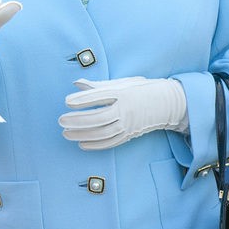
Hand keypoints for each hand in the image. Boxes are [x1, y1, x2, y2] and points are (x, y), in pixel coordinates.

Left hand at [59, 77, 188, 149]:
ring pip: (102, 133)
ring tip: (66, 133)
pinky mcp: (130, 134)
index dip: (82, 100)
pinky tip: (82, 143)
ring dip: (82, 134)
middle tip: (61, 120)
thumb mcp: (122, 83)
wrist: (167, 103)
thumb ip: (98, 86)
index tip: (67, 102)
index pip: (99, 97)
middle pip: (98, 117)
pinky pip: (111, 142)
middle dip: (77, 120)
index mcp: (123, 93)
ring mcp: (128, 124)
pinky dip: (95, 145)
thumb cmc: (140, 89)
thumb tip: (76, 84)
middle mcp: (125, 110)